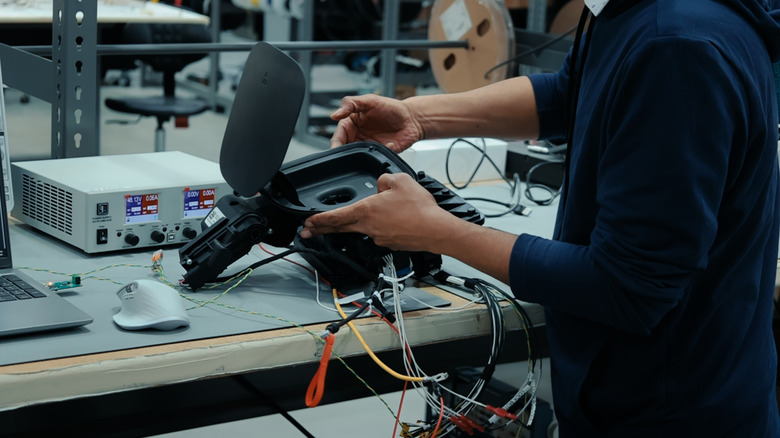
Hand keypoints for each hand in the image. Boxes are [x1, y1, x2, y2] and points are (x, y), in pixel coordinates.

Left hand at [300, 173, 456, 252]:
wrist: (437, 231)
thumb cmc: (420, 209)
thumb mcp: (400, 180)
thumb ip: (384, 179)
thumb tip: (380, 185)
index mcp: (366, 211)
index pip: (335, 217)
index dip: (318, 220)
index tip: (307, 223)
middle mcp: (369, 228)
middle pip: (340, 228)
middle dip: (322, 229)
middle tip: (309, 231)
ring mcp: (379, 238)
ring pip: (362, 228)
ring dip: (357, 222)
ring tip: (368, 214)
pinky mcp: (390, 243)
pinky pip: (379, 232)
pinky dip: (379, 225)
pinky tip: (392, 218)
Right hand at [330, 94, 422, 152]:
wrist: (412, 118)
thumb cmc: (390, 107)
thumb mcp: (369, 100)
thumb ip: (350, 104)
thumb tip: (334, 115)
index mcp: (351, 125)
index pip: (338, 137)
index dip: (336, 144)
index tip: (337, 148)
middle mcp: (358, 138)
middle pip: (345, 151)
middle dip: (345, 155)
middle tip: (349, 155)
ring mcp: (368, 148)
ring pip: (358, 158)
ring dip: (361, 156)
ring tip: (369, 148)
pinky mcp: (380, 155)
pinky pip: (375, 160)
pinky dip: (379, 155)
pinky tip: (388, 145)